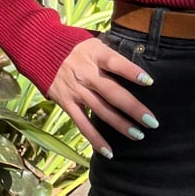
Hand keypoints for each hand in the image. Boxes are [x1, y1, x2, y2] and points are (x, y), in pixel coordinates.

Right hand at [46, 35, 157, 158]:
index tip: (149, 82)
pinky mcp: (66, 103)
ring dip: (120, 124)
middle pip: (112, 92)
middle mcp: (86, 73)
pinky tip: (109, 152)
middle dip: (133, 108)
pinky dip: (95, 139)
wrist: (42, 50)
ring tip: (138, 135)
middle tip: (152, 121)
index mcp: (95, 54)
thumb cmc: (78, 48)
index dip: (131, 72)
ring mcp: (76, 90)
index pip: (115, 63)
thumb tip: (140, 70)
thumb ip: (114, 56)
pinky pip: (82, 124)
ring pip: (100, 110)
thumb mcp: (95, 44)